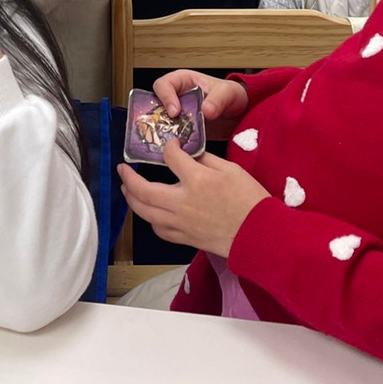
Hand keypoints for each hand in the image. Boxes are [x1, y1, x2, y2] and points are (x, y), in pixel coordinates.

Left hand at [118, 141, 269, 257]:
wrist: (260, 235)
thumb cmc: (250, 200)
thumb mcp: (231, 169)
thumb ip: (206, 159)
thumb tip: (189, 154)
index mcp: (196, 180)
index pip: (171, 157)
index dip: (169, 147)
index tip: (171, 145)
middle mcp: (182, 202)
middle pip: (144, 190)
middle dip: (128, 178)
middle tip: (122, 169)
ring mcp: (181, 223)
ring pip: (145, 213)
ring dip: (131, 199)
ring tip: (126, 189)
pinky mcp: (185, 238)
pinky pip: (159, 230)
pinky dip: (149, 219)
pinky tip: (149, 213)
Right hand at [153, 69, 249, 140]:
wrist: (241, 115)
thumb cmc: (233, 96)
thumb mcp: (228, 93)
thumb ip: (218, 99)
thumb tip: (206, 110)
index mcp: (183, 81)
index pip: (163, 85)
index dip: (165, 97)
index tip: (175, 112)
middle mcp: (177, 97)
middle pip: (157, 105)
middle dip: (160, 118)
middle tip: (168, 129)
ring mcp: (179, 115)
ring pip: (163, 122)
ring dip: (166, 131)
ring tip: (173, 140)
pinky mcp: (183, 129)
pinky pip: (173, 135)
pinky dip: (174, 141)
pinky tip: (181, 147)